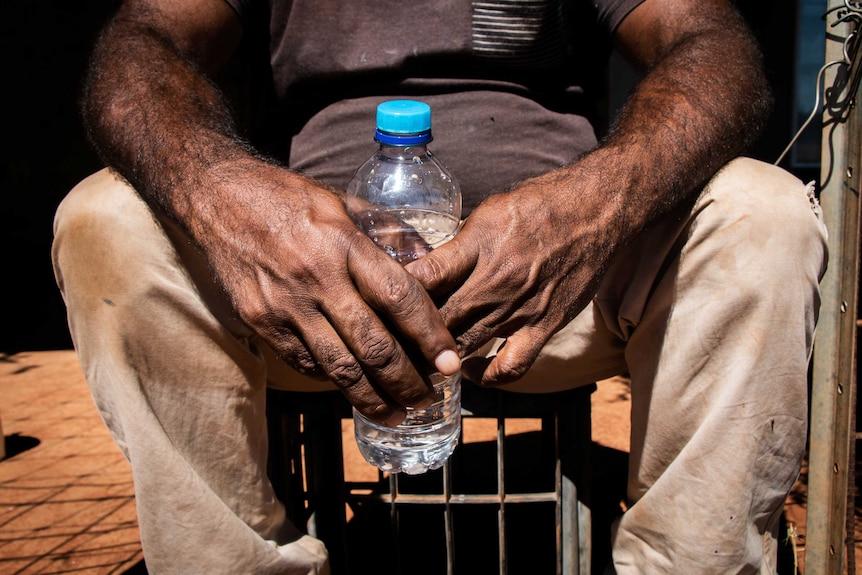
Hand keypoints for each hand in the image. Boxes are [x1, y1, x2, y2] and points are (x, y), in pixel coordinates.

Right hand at [199, 161, 459, 423]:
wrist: (217, 197)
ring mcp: (285, 305)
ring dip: (372, 398)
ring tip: (396, 413)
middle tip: (426, 398)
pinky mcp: (261, 322)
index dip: (429, 335)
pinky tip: (353, 391)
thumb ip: (384, 231)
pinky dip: (333, 381)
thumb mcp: (342, 201)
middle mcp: (316, 279)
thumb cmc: (287, 198)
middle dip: (406, 381)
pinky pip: (304, 363)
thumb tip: (426, 262)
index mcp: (344, 245)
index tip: (450, 360)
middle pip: (372, 345)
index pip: (399, 299)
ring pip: (338, 367)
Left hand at [408, 165, 619, 385]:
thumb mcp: (489, 210)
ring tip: (418, 363)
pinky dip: (488, 376)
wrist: (597, 210)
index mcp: (476, 247)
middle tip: (389, 347)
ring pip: (466, 345)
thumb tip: (428, 263)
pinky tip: (471, 372)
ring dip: (439, 358)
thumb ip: (459, 243)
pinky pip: (512, 365)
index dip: (394, 296)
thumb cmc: (541, 204)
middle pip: (438, 320)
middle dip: (409, 336)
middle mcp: (494, 281)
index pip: (423, 279)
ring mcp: (519, 308)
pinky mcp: (544, 326)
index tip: (375, 306)